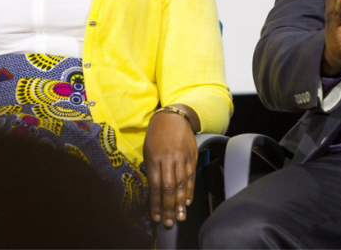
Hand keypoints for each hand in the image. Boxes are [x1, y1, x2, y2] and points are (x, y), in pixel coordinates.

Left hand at [144, 106, 197, 227]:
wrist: (174, 117)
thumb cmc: (156, 136)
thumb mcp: (149, 151)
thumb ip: (152, 170)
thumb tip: (155, 191)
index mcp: (154, 160)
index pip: (155, 187)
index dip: (155, 204)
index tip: (155, 217)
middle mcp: (168, 160)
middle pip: (169, 188)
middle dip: (169, 208)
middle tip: (169, 222)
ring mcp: (182, 157)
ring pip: (182, 184)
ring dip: (180, 202)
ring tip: (180, 216)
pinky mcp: (192, 155)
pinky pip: (191, 175)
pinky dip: (190, 189)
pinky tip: (187, 200)